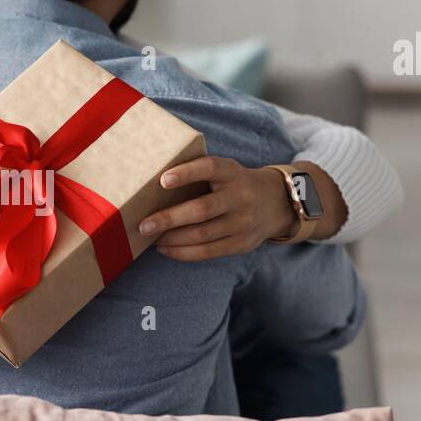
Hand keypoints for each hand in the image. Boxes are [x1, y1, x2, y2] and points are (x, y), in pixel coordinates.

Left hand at [138, 156, 296, 261]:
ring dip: (172, 239)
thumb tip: (151, 183)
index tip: (163, 180)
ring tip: (150, 237)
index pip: (209, 168)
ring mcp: (243, 223)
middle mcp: (241, 197)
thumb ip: (199, 174)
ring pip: (202, 235)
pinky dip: (182, 252)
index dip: (186, 173)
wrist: (276, 202)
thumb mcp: (225, 170)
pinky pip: (207, 252)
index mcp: (232, 173)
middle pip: (202, 210)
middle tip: (144, 224)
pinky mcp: (242, 244)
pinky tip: (165, 249)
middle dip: (169, 218)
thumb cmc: (234, 183)